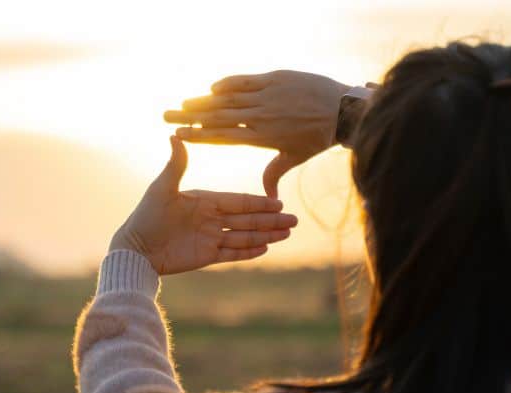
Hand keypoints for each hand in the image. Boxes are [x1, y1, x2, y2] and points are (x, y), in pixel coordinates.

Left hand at [110, 136, 297, 274]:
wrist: (135, 248)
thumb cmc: (146, 216)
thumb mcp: (162, 188)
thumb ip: (176, 165)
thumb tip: (176, 135)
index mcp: (204, 201)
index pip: (238, 201)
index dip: (259, 203)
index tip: (279, 202)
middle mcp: (210, 219)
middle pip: (247, 219)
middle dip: (271, 220)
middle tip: (294, 221)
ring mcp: (209, 238)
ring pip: (244, 236)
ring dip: (266, 235)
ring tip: (287, 234)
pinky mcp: (205, 256)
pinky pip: (232, 254)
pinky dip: (249, 252)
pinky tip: (266, 249)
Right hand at [164, 70, 349, 197]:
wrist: (344, 109)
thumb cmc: (318, 137)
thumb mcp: (295, 156)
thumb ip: (274, 172)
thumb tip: (266, 197)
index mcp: (261, 136)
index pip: (222, 136)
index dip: (198, 135)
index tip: (177, 134)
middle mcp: (260, 116)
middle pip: (217, 116)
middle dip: (190, 116)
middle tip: (167, 115)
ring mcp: (267, 95)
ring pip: (228, 98)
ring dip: (203, 100)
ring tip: (183, 103)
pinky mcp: (275, 78)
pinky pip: (246, 80)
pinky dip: (228, 83)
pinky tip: (212, 88)